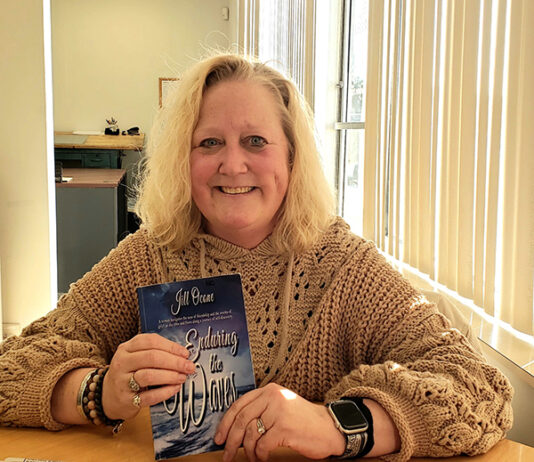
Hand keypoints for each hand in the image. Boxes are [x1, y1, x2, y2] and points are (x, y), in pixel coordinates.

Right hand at [101, 333, 194, 419]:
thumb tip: (182, 355)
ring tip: (182, 377)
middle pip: (152, 357)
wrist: (107, 396)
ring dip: (170, 376)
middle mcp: (122, 363)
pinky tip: (175, 389)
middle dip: (174, 362)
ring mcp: (122, 381)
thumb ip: (156, 352)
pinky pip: (149, 396)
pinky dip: (165, 392)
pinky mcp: (126, 400)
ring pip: (149, 376)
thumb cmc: (129, 373)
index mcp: (126, 348)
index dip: (171, 346)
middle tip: (188, 366)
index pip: (151, 341)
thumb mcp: (136, 357)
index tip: (185, 353)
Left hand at [214, 383, 345, 461]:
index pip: (239, 405)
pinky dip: (259, 456)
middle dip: (231, 441)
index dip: (225, 423)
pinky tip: (263, 458)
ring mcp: (279, 412)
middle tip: (226, 454)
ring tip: (252, 458)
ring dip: (248, 451)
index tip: (219, 437)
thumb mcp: (281, 406)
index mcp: (269, 390)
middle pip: (241, 420)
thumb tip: (234, 428)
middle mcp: (273, 398)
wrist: (329, 428)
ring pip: (250, 434)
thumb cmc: (304, 420)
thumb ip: (261, 410)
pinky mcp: (285, 428)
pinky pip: (262, 445)